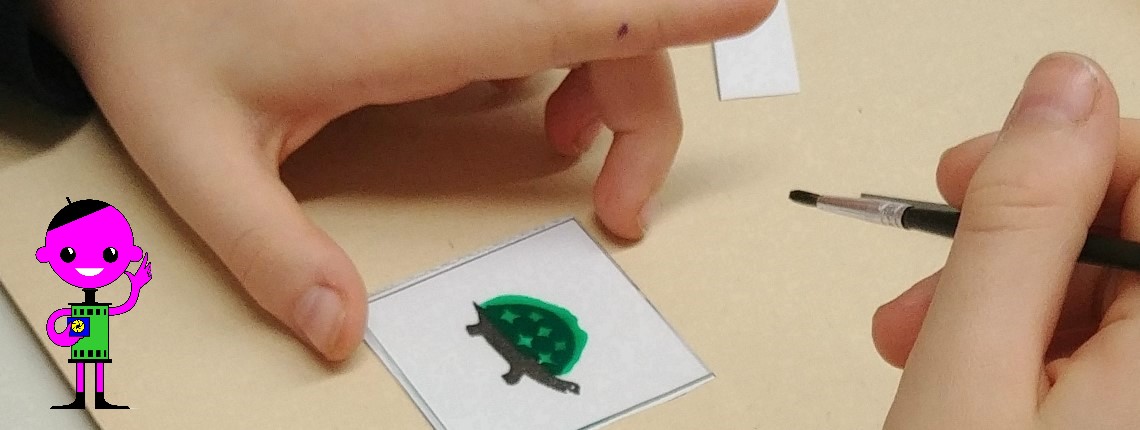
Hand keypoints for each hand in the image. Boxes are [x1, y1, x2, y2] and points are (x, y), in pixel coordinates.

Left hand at [38, 0, 774, 359]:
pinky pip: (545, 20)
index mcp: (404, 23)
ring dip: (615, 82)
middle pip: (606, 18)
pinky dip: (573, 62)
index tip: (749, 3)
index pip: (568, 8)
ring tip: (576, 153)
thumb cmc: (160, 33)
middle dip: (646, 106)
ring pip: (588, 15)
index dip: (668, 10)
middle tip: (623, 202)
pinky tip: (538, 110)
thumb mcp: (194, 153)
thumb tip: (338, 329)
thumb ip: (269, 248)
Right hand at [878, 53, 1139, 427]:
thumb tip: (1063, 89)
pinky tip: (946, 366)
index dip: (1064, 155)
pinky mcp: (1120, 417)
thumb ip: (1018, 220)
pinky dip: (1008, 345)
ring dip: (993, 296)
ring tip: (913, 336)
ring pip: (1095, 293)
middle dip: (1012, 238)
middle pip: (1123, 236)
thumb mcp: (970, 360)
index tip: (971, 175)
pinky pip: (1085, 348)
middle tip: (930, 262)